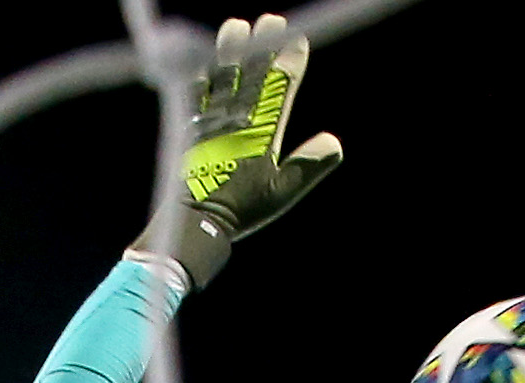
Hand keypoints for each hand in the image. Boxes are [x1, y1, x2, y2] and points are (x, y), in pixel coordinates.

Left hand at [136, 14, 344, 290]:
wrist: (194, 220)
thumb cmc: (241, 209)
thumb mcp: (282, 193)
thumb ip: (308, 166)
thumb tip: (335, 141)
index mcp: (262, 132)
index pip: (280, 88)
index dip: (290, 61)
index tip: (297, 39)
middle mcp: (237, 119)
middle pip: (252, 73)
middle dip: (263, 45)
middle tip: (271, 20)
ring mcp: (211, 119)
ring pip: (223, 75)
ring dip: (230, 50)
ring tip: (236, 26)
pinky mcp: (189, 126)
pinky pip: (194, 92)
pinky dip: (199, 74)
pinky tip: (201, 61)